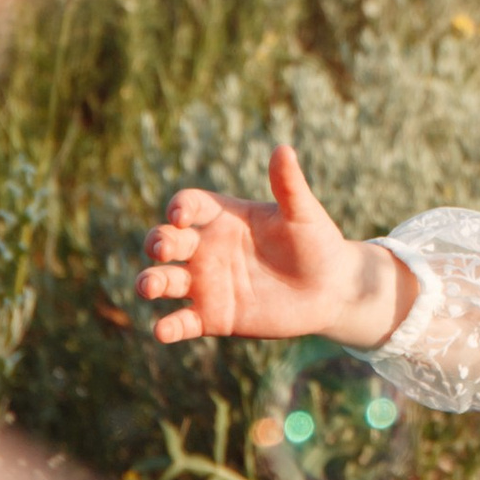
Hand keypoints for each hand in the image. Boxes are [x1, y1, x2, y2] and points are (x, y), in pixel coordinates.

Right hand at [136, 146, 405, 348]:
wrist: (330, 289)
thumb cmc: (317, 243)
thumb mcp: (303, 214)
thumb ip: (288, 186)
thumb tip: (283, 148)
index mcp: (224, 217)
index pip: (189, 206)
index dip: (180, 208)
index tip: (181, 216)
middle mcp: (207, 249)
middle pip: (167, 240)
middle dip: (157, 242)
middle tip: (162, 249)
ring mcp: (206, 284)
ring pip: (164, 280)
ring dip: (150, 282)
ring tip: (149, 287)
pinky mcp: (212, 317)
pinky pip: (182, 322)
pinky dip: (168, 327)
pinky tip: (162, 331)